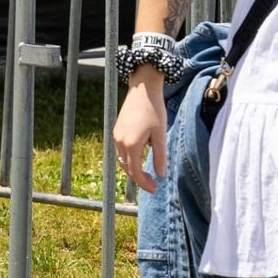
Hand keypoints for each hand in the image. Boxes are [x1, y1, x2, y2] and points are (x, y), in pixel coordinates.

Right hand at [112, 75, 167, 193]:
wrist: (143, 88)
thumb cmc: (154, 109)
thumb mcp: (160, 134)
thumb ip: (160, 156)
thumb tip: (161, 174)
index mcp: (131, 144)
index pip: (135, 172)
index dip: (144, 183)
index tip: (155, 188)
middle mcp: (120, 141)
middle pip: (127, 168)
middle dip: (139, 178)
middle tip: (153, 183)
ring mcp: (116, 135)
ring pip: (122, 160)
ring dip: (133, 169)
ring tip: (147, 172)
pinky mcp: (117, 130)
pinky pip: (120, 150)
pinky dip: (129, 158)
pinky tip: (140, 156)